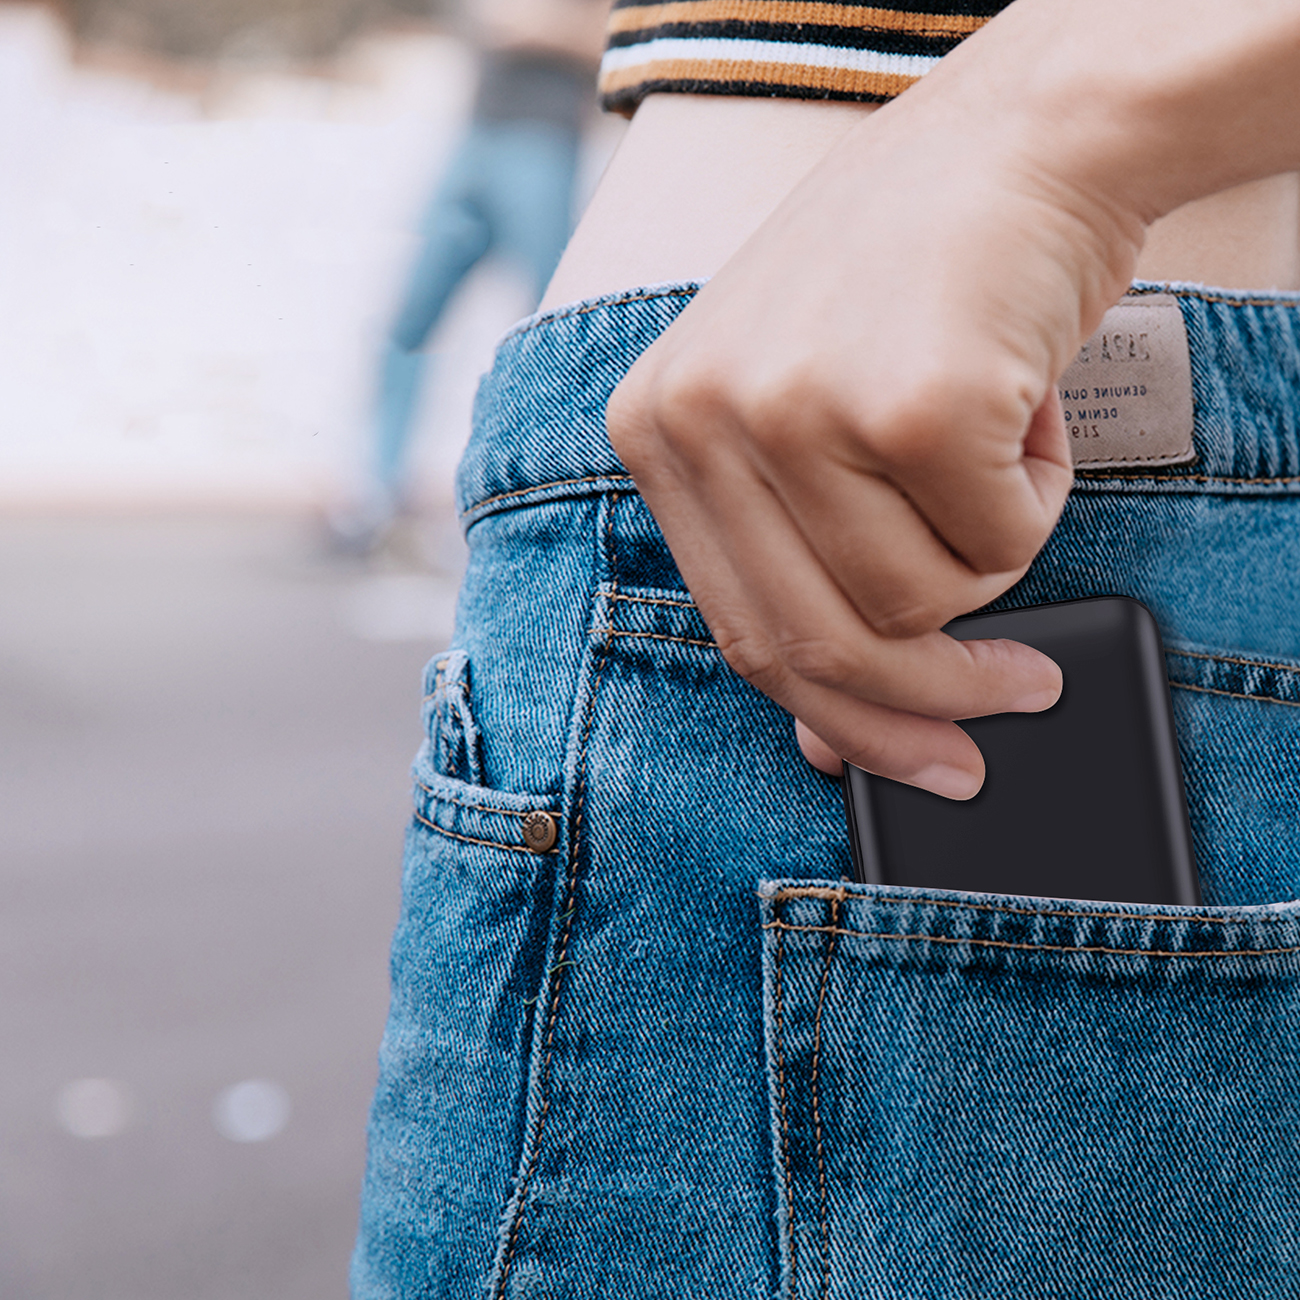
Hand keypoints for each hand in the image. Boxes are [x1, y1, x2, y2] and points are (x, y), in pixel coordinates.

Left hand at [606, 55, 1144, 797]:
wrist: (1019, 138)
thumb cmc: (909, 277)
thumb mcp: (806, 415)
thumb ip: (801, 566)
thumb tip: (826, 736)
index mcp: (655, 429)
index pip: (740, 634)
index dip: (839, 721)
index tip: (914, 759)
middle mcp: (705, 419)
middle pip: (819, 647)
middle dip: (929, 699)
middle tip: (1013, 698)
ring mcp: (798, 410)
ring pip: (919, 605)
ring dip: (991, 556)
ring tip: (998, 455)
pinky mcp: (908, 405)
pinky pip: (999, 543)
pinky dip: (1038, 498)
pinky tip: (1025, 411)